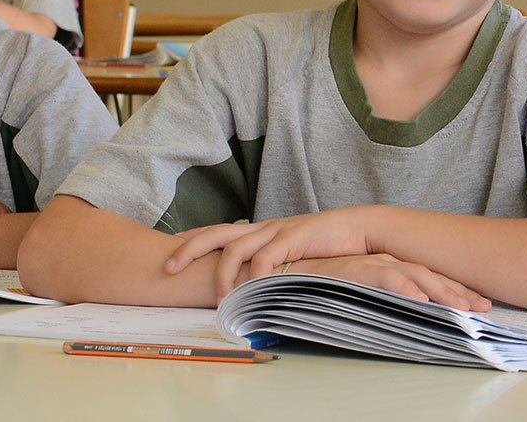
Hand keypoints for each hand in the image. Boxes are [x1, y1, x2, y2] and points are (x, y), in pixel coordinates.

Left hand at [163, 207, 378, 297]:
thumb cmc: (326, 245)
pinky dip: (254, 275)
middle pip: (214, 233)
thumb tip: (251, 285)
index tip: (168, 248)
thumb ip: (270, 265)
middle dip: (187, 249)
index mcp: (259, 230)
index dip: (191, 238)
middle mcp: (262, 228)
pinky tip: (251, 291)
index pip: (216, 230)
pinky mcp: (293, 238)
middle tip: (167, 268)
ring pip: (235, 248)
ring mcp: (276, 231)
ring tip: (218, 298)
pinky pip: (265, 258)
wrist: (358, 229)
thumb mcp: (291, 256)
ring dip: (222, 274)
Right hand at [287, 254, 490, 310]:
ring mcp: (371, 264)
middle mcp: (387, 263)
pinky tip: (419, 300)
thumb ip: (383, 304)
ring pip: (414, 276)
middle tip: (484, 309)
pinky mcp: (353, 269)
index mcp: (392, 269)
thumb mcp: (361, 296)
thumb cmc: (323, 285)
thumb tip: (410, 324)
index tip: (481, 307)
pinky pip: (382, 278)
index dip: (458, 292)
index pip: (432, 279)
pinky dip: (402, 288)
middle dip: (460, 292)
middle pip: (432, 277)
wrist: (288, 267)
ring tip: (461, 308)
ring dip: (439, 291)